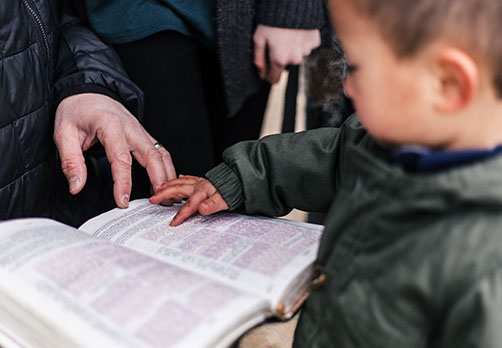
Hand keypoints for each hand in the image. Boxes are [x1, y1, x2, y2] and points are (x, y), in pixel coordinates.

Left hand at [54, 93, 175, 207]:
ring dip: (168, 175)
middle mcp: (131, 128)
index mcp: (111, 125)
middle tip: (160, 202)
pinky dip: (166, 168)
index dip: (123, 182)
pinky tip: (165, 183)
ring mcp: (141, 131)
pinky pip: (160, 152)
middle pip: (152, 156)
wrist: (88, 92)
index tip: (122, 202)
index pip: (121, 158)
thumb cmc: (77, 110)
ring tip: (168, 196)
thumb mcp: (64, 134)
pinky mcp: (144, 136)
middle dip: (159, 180)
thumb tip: (76, 186)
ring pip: (162, 154)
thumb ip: (71, 162)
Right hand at [149, 175, 228, 225]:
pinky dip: (182, 178)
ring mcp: (201, 182)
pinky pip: (190, 178)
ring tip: (159, 187)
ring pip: (181, 182)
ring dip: (169, 185)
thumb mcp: (226, 200)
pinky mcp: (204, 180)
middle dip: (164, 194)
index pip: (189, 205)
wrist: (242, 179)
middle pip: (178, 189)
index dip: (181, 214)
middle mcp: (200, 185)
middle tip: (153, 199)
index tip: (173, 223)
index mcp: (203, 191)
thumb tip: (202, 209)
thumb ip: (213, 205)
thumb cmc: (234, 190)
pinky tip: (180, 177)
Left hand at [253, 24, 320, 83]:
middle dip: (281, 58)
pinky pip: (306, 46)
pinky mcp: (314, 42)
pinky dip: (301, 42)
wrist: (292, 4)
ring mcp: (306, 51)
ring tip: (287, 35)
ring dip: (292, 49)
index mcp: (279, 60)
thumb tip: (261, 74)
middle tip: (277, 43)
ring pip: (297, 56)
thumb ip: (259, 59)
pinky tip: (297, 32)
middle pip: (285, 66)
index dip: (268, 74)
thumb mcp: (258, 39)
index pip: (274, 79)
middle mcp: (294, 59)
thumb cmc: (272, 20)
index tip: (267, 68)